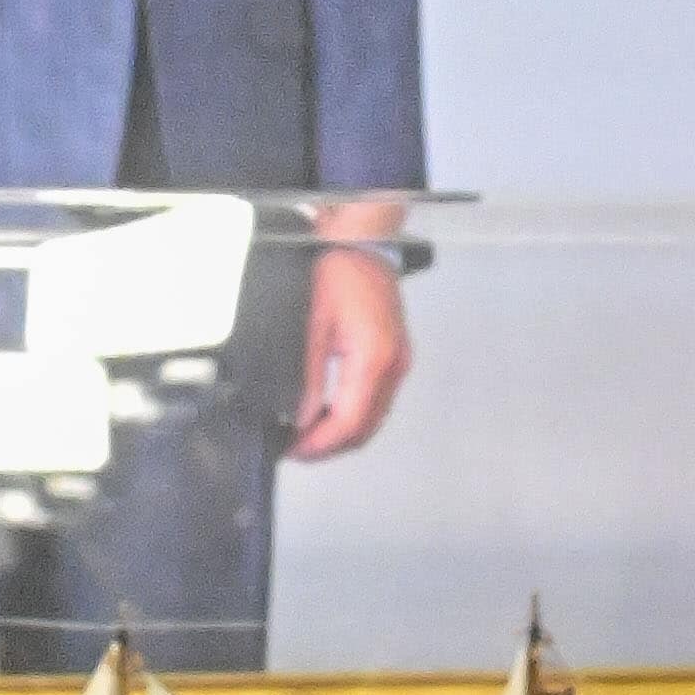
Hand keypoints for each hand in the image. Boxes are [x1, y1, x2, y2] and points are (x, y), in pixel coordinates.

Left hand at [290, 227, 412, 459]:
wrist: (362, 243)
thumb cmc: (339, 270)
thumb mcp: (312, 325)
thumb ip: (309, 377)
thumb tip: (301, 417)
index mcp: (373, 357)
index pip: (349, 421)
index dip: (321, 444)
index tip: (295, 451)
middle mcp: (393, 364)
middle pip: (365, 428)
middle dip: (331, 446)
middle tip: (297, 450)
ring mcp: (399, 362)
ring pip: (373, 418)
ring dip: (343, 433)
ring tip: (309, 435)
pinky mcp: (396, 356)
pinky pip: (378, 400)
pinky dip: (354, 415)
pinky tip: (330, 414)